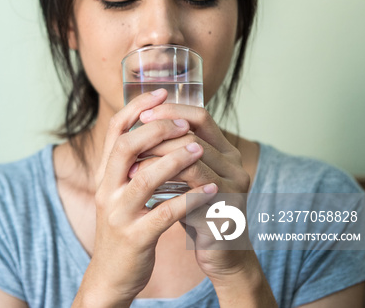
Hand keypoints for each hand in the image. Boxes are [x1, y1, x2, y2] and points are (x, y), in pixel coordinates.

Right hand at [75, 89, 216, 306]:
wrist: (110, 275)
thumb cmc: (123, 229)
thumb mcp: (118, 192)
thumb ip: (130, 165)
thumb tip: (151, 131)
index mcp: (104, 175)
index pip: (115, 131)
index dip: (136, 107)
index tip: (161, 92)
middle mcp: (106, 190)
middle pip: (125, 147)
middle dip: (156, 129)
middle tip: (183, 122)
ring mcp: (119, 214)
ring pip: (145, 178)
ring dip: (174, 160)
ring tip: (199, 150)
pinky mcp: (136, 237)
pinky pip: (164, 214)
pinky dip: (189, 199)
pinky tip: (210, 191)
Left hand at [137, 101, 253, 280]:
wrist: (220, 254)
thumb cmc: (196, 210)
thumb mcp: (185, 176)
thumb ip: (173, 152)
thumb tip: (138, 124)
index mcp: (226, 151)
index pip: (200, 116)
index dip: (170, 111)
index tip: (143, 114)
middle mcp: (234, 164)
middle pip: (192, 135)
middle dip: (157, 135)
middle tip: (129, 142)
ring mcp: (234, 187)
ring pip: (192, 159)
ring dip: (157, 159)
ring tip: (131, 166)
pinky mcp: (225, 211)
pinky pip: (193, 191)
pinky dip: (166, 186)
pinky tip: (144, 188)